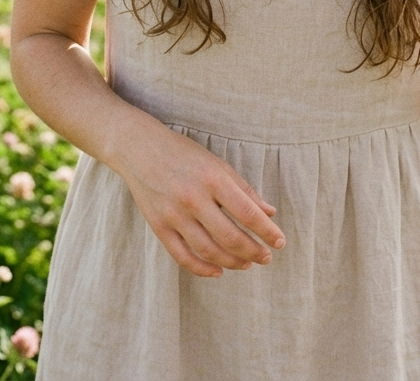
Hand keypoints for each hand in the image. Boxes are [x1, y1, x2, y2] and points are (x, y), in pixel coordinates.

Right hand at [114, 114, 285, 278]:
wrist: (140, 148)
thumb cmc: (184, 154)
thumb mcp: (217, 164)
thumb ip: (244, 189)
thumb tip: (270, 213)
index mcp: (213, 179)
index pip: (248, 213)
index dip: (267, 232)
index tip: (280, 242)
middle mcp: (194, 199)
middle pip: (231, 237)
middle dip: (254, 251)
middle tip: (267, 257)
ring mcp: (174, 215)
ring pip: (209, 251)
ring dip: (232, 262)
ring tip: (247, 264)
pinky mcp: (159, 227)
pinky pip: (183, 256)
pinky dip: (202, 269)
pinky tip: (218, 271)